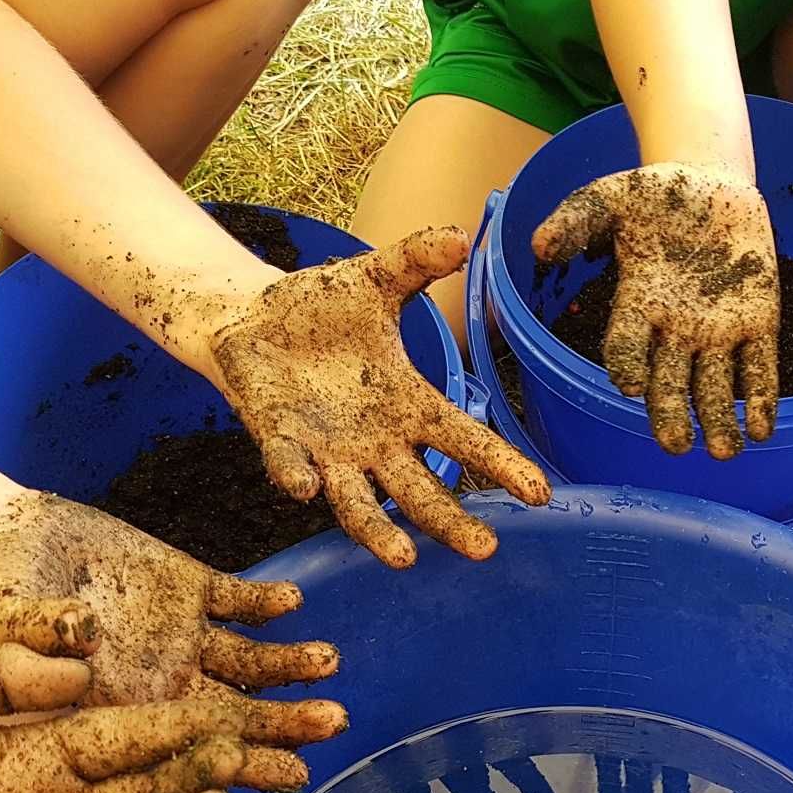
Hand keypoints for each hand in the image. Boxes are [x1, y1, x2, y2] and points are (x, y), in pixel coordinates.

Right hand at [0, 492, 346, 738]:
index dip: (238, 762)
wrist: (10, 538)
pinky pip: (239, 599)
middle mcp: (166, 680)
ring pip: (250, 660)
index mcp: (124, 707)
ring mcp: (184, 637)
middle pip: (235, 710)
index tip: (289, 774)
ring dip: (290, 662)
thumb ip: (38, 635)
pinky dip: (265, 600)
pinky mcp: (192, 588)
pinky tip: (293, 601)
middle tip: (334, 726)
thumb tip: (79, 637)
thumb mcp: (5, 619)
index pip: (189, 745)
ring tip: (328, 662)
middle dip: (284, 720)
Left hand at [210, 229, 551, 567]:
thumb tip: (459, 234)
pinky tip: (306, 489)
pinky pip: (292, 468)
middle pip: (422, 491)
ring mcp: (330, 451)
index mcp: (409, 403)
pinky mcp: (282, 444)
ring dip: (382, 532)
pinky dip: (298, 477)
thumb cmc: (321, 308)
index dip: (501, 464)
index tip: (539, 494)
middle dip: (452, 521)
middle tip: (486, 549)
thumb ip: (415, 262)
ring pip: (362, 504)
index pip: (463, 440)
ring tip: (405, 559)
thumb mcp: (373, 279)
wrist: (252, 319)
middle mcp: (377, 441)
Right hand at [534, 163, 779, 459]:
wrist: (714, 182)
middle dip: (672, 416)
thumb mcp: (611, 197)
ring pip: (715, 388)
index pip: (626, 348)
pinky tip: (763, 431)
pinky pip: (759, 368)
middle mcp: (675, 330)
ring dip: (719, 421)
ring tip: (725, 452)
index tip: (631, 384)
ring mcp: (718, 330)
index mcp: (637, 305)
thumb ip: (576, 219)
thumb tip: (539, 246)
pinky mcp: (758, 322)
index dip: (627, 366)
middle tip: (676, 446)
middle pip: (669, 383)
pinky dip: (762, 400)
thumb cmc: (657, 195)